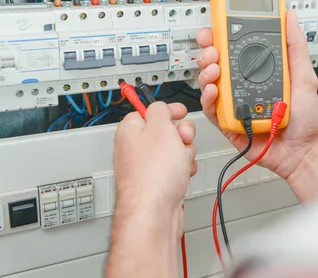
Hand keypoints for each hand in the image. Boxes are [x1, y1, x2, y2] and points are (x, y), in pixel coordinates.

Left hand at [113, 102, 197, 235]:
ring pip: (174, 150)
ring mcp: (146, 166)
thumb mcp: (161, 127)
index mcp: (130, 130)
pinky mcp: (157, 182)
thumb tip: (161, 107)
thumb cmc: (153, 173)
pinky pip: (176, 168)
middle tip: (182, 140)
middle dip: (181, 134)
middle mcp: (135, 148)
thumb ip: (161, 109)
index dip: (168, 111)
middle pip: (165, 131)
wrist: (154, 211)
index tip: (179, 111)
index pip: (149, 110)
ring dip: (185, 153)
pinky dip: (183, 169)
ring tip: (181, 162)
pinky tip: (182, 175)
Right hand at [196, 11, 317, 179]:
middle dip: (208, 50)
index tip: (216, 26)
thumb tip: (290, 18)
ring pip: (209, 82)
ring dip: (206, 72)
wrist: (302, 149)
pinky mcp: (228, 122)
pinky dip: (208, 98)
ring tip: (214, 68)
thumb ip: (296, 46)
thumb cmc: (305, 117)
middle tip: (211, 48)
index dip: (221, 35)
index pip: (234, 47)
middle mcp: (242, 84)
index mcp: (258, 70)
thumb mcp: (304, 75)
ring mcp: (233, 102)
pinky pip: (211, 109)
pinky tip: (215, 90)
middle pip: (216, 62)